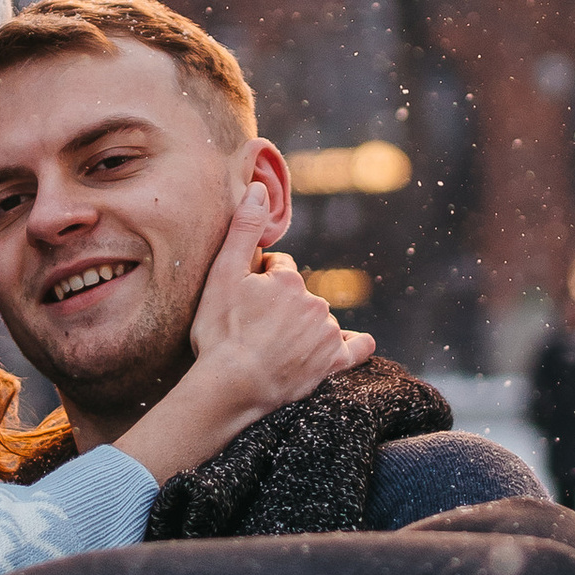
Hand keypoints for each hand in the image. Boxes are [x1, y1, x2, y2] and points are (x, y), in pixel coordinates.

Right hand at [186, 180, 372, 423]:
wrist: (231, 386)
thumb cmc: (219, 332)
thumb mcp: (222, 275)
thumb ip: (244, 228)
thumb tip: (260, 187)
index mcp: (289, 280)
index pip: (279, 269)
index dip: (261, 281)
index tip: (244, 301)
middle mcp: (315, 303)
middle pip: (299, 295)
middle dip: (282, 305)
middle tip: (254, 328)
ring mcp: (326, 334)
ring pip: (318, 320)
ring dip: (304, 327)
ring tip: (274, 347)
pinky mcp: (332, 363)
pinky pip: (355, 349)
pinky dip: (355, 345)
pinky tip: (355, 344)